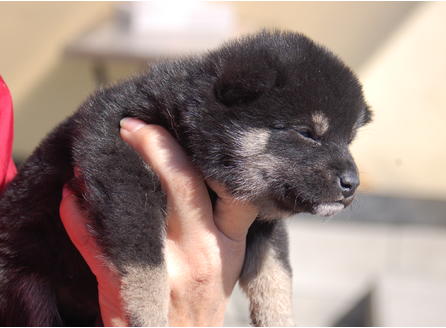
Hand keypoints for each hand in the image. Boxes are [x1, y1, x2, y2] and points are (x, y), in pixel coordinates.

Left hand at [59, 118, 257, 325]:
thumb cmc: (207, 299)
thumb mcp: (230, 260)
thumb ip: (225, 220)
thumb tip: (202, 170)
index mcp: (229, 243)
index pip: (231, 190)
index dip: (209, 154)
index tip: (183, 126)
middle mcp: (203, 253)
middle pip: (182, 185)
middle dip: (157, 146)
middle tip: (130, 125)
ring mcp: (169, 273)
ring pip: (139, 210)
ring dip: (114, 177)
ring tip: (96, 155)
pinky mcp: (133, 291)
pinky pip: (100, 247)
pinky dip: (79, 219)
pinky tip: (71, 198)